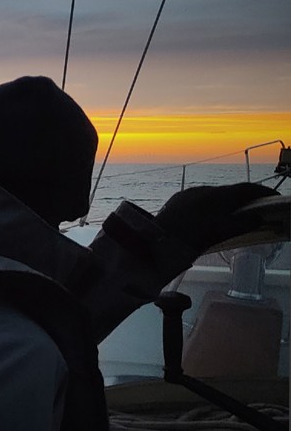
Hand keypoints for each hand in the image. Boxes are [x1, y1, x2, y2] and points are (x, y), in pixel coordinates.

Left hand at [155, 183, 278, 249]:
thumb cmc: (189, 239)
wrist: (154, 241)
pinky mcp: (178, 200)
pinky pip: (201, 199)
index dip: (263, 192)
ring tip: (236, 214)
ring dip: (228, 203)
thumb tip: (258, 218)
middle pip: (230, 192)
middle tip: (259, 208)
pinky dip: (213, 206)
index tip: (275, 198)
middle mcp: (203, 190)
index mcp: (216, 196)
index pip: (245, 189)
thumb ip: (241, 224)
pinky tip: (211, 217)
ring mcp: (188, 194)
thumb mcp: (220, 234)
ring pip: (215, 195)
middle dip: (246, 198)